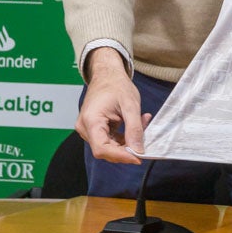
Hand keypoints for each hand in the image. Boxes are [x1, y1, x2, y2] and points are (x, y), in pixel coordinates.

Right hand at [75, 47, 149, 163]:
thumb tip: (138, 150)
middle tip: (146, 138)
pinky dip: (125, 136)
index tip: (138, 158)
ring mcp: (88, 129)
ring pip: (109, 146)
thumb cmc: (116, 85)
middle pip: (106, 150)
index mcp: (91, 120)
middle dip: (127, 148)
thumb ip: (134, 129)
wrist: (107, 74)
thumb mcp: (131, 105)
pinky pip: (110, 140)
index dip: (121, 156)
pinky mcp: (95, 129)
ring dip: (128, 141)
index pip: (102, 149)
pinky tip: (137, 124)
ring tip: (143, 123)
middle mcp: (85, 128)